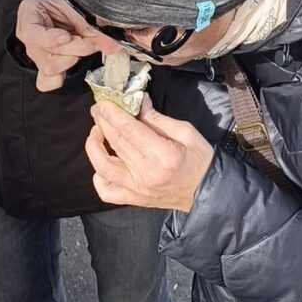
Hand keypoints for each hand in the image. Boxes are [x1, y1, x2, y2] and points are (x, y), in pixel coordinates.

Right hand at [16, 0, 102, 91]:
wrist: (74, 11)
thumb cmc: (73, 6)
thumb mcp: (81, 7)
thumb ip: (94, 23)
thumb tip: (110, 44)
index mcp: (30, 12)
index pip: (30, 32)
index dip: (49, 38)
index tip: (66, 37)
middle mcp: (28, 34)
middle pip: (45, 54)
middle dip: (74, 49)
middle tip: (92, 40)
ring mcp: (34, 52)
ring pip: (49, 68)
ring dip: (73, 59)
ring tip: (84, 46)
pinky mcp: (41, 67)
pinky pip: (46, 82)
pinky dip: (62, 76)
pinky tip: (72, 60)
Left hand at [85, 94, 214, 212]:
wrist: (208, 193)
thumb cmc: (200, 159)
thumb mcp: (186, 131)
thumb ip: (157, 118)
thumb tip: (138, 102)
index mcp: (162, 154)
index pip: (128, 130)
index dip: (112, 114)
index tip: (103, 102)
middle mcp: (146, 173)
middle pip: (116, 143)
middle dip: (102, 122)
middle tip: (97, 109)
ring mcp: (137, 189)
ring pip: (104, 167)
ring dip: (94, 146)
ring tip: (96, 131)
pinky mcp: (134, 199)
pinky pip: (107, 192)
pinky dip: (98, 177)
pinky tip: (101, 164)